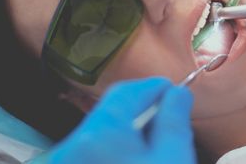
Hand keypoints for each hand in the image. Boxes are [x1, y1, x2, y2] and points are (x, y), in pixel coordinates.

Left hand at [49, 78, 194, 163]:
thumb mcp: (172, 158)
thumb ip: (174, 121)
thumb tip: (177, 94)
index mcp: (98, 135)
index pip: (125, 93)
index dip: (152, 88)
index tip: (173, 90)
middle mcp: (73, 146)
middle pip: (111, 113)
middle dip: (141, 111)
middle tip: (169, 116)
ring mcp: (68, 161)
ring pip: (103, 134)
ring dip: (130, 132)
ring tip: (157, 144)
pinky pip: (94, 151)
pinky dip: (118, 149)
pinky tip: (137, 157)